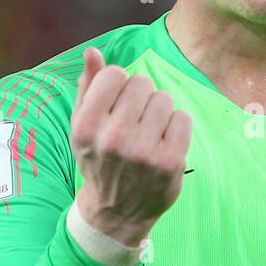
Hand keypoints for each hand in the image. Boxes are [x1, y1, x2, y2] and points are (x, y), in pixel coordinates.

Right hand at [70, 47, 192, 247]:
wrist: (115, 213)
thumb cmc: (98, 160)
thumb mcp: (82, 126)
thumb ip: (88, 86)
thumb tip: (93, 52)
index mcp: (87, 126)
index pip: (115, 74)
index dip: (119, 84)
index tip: (117, 103)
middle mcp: (113, 139)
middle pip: (143, 83)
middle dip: (141, 96)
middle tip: (135, 121)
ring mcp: (143, 152)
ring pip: (165, 98)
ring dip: (160, 111)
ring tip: (149, 132)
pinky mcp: (170, 162)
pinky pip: (183, 118)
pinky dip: (177, 126)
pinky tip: (164, 142)